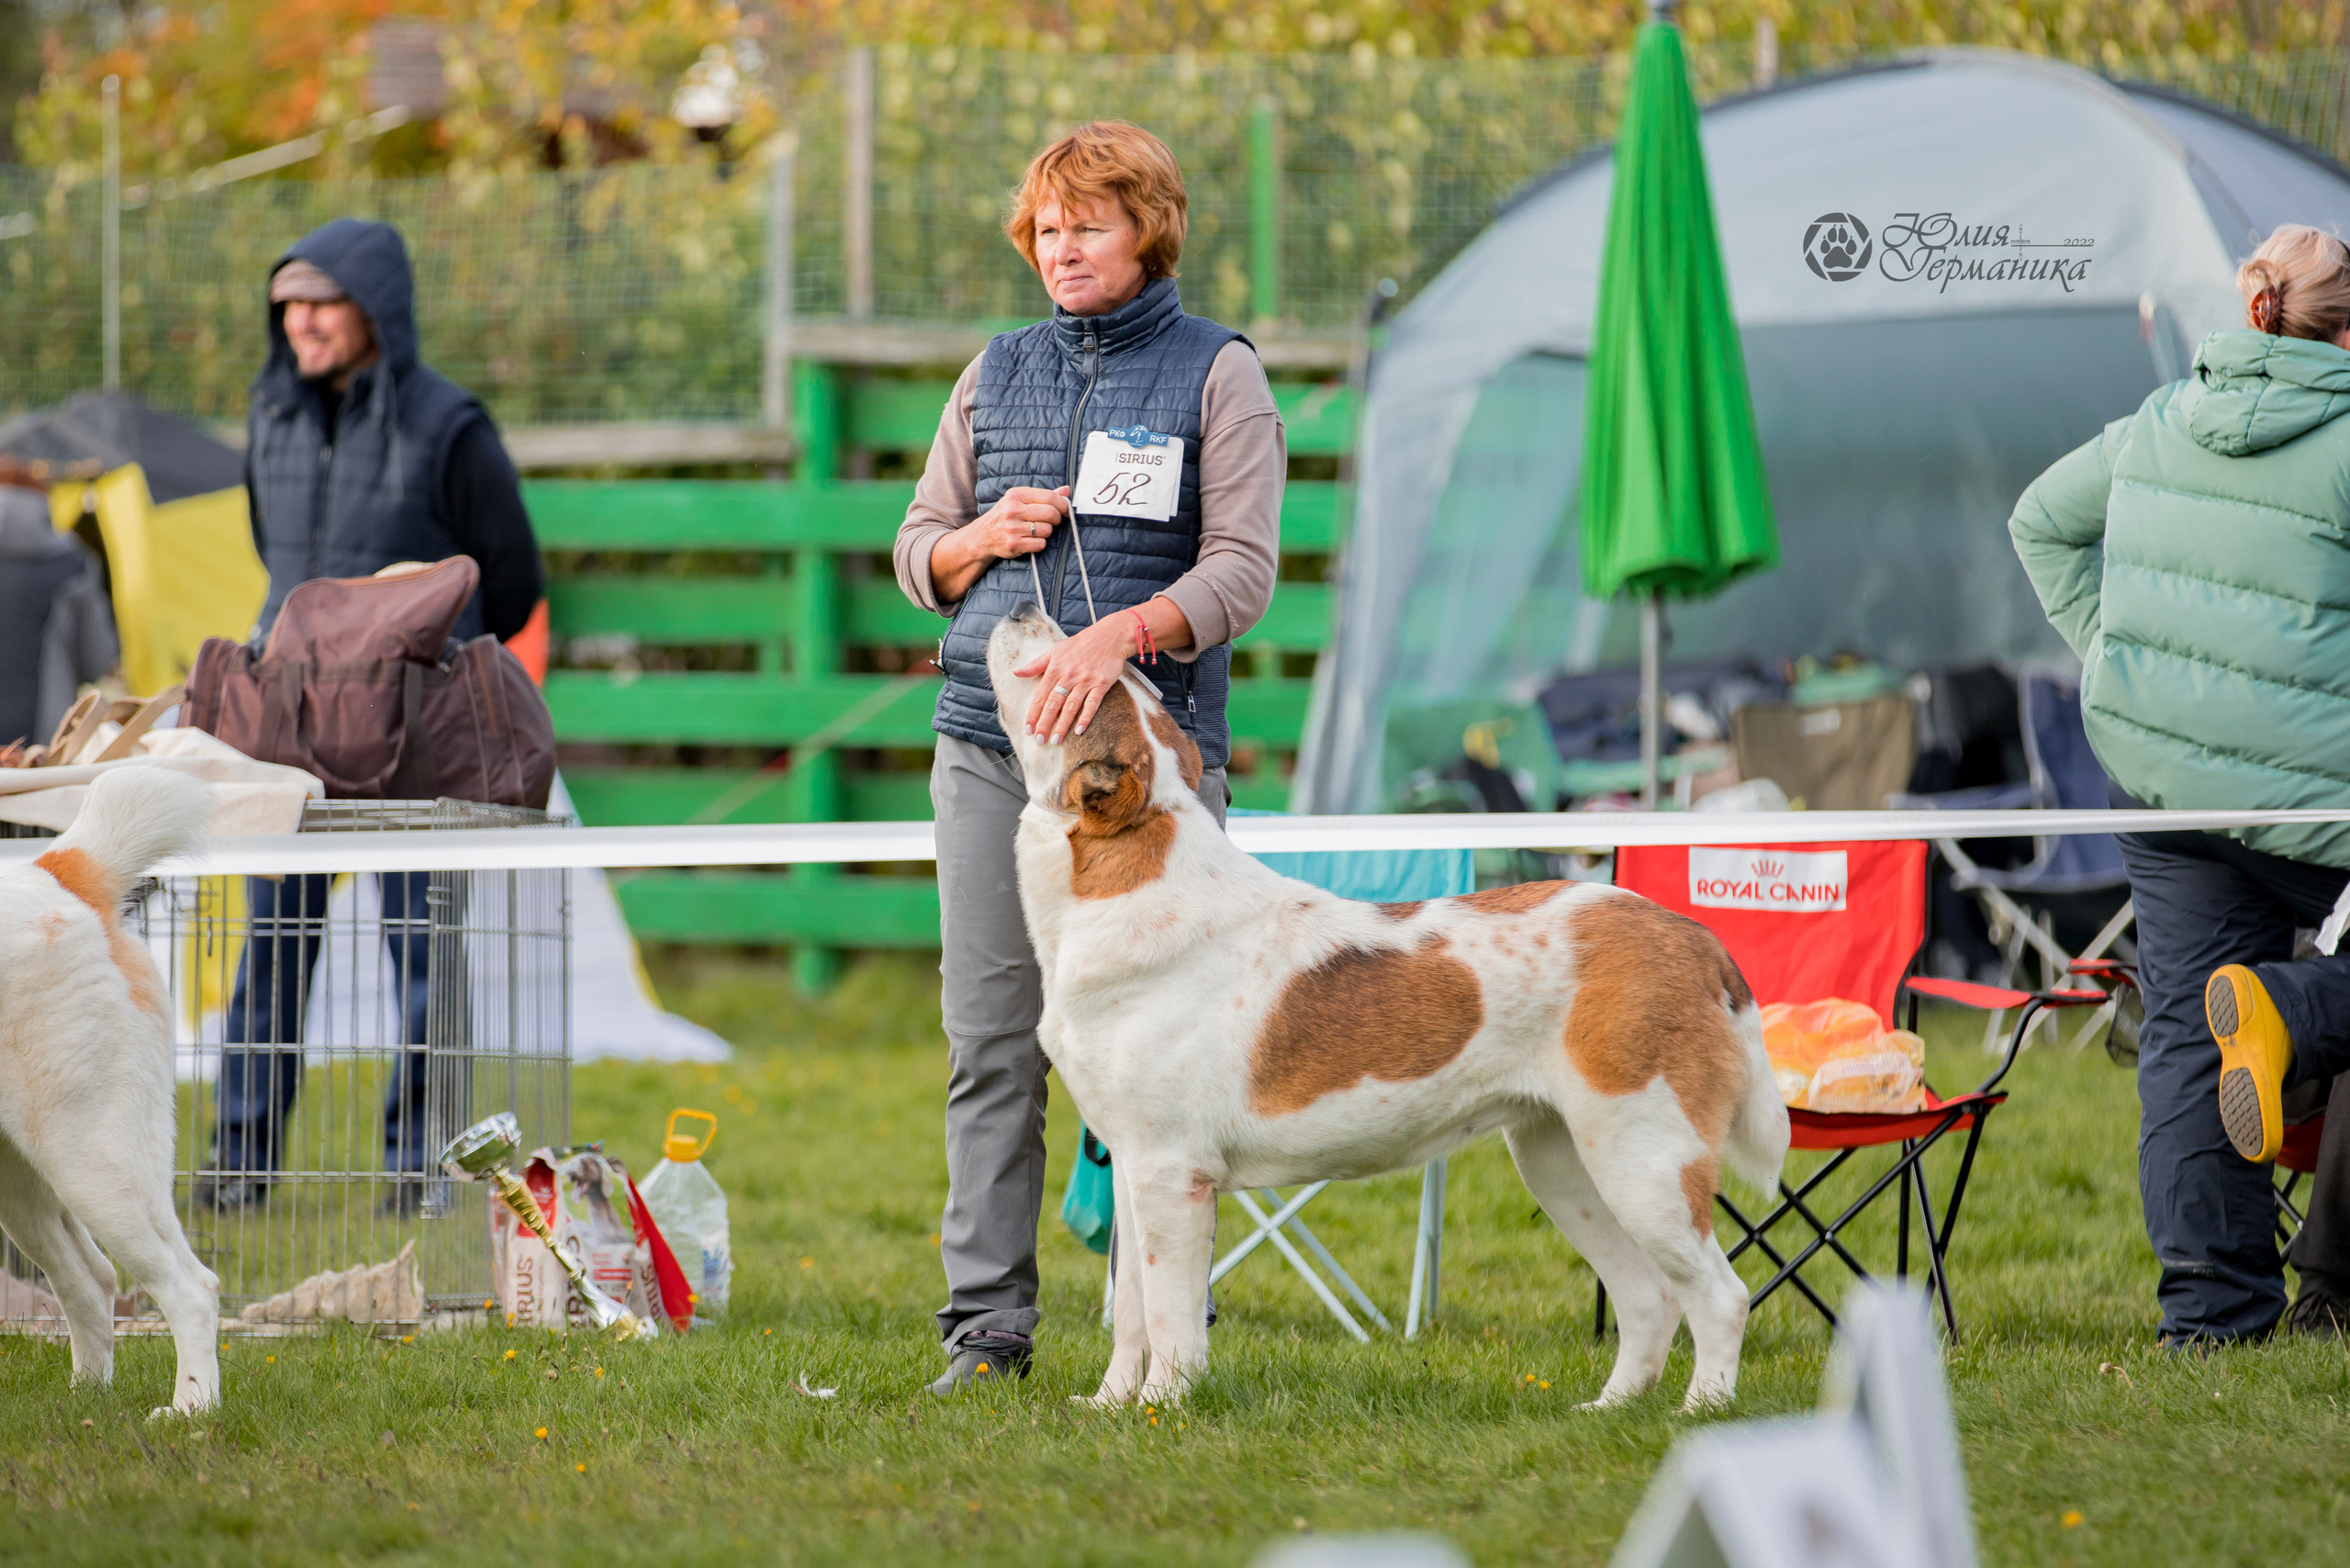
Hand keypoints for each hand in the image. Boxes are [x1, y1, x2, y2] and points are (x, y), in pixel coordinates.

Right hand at [973, 486, 1068, 560]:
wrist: (983, 536)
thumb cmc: (1006, 515)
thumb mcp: (1020, 500)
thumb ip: (1044, 495)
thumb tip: (1067, 490)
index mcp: (1015, 495)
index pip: (1049, 497)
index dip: (1062, 504)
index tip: (1065, 510)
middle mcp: (1012, 510)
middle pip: (1050, 513)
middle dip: (1056, 519)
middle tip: (1052, 521)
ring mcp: (1012, 528)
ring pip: (1047, 530)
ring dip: (1046, 532)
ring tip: (1035, 530)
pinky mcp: (1013, 544)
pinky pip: (1040, 544)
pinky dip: (1040, 544)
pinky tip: (1030, 540)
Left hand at [1015, 617, 1136, 744]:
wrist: (1109, 636)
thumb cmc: (1080, 645)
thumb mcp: (1054, 651)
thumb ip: (1035, 664)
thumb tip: (1015, 672)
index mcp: (1055, 668)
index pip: (1040, 695)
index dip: (1033, 713)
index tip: (1028, 729)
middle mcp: (1069, 675)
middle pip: (1053, 703)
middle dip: (1045, 723)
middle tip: (1039, 741)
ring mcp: (1085, 680)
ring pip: (1071, 706)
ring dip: (1063, 724)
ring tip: (1055, 740)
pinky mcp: (1102, 683)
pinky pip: (1092, 703)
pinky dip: (1086, 717)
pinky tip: (1079, 730)